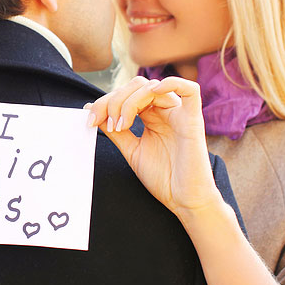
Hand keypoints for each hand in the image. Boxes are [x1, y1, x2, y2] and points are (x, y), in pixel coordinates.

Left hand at [84, 76, 222, 217]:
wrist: (184, 201)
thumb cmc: (163, 178)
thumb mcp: (131, 150)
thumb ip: (115, 130)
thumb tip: (91, 109)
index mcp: (152, 116)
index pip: (126, 93)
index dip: (105, 102)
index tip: (90, 120)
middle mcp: (165, 111)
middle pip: (136, 86)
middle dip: (113, 100)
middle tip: (105, 123)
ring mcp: (179, 114)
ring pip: (152, 86)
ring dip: (128, 102)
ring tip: (121, 126)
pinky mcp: (193, 120)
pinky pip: (191, 90)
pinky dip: (172, 83)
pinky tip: (154, 92)